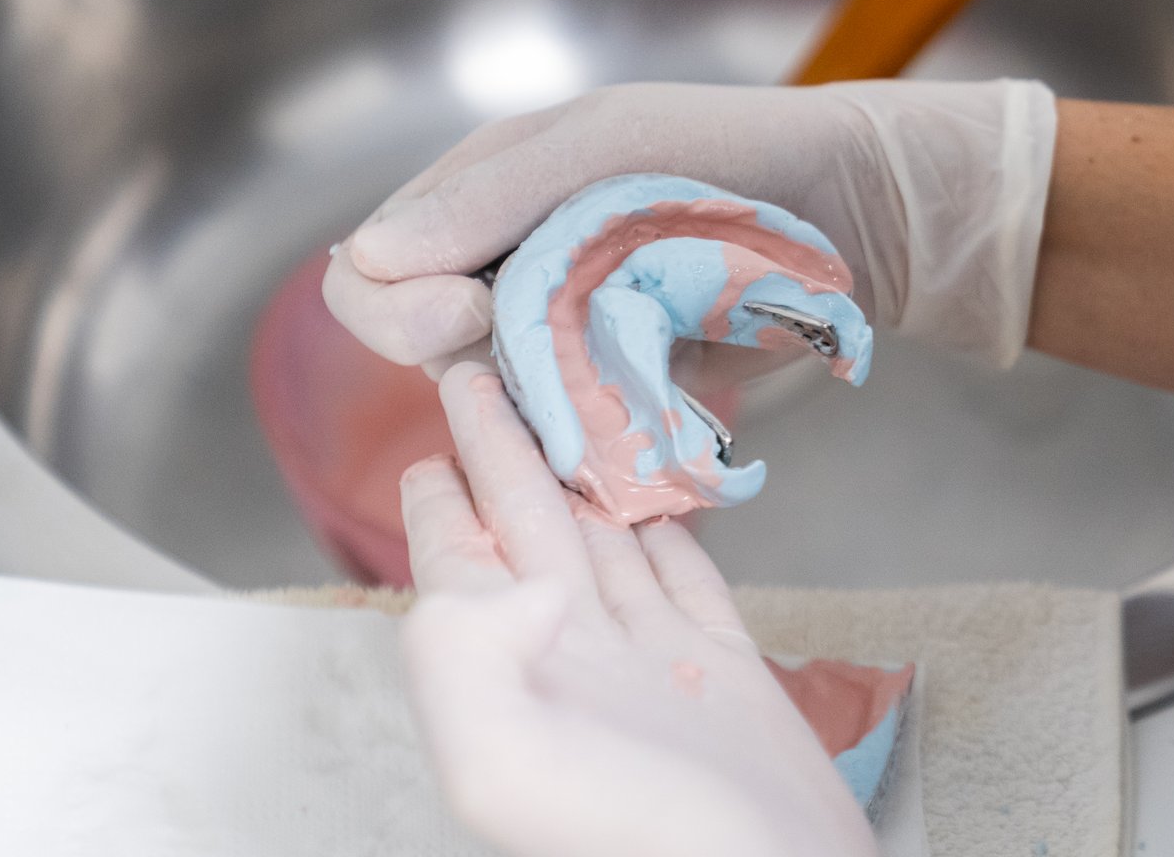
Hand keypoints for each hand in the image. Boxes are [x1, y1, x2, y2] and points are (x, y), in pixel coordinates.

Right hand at [324, 80, 1056, 376]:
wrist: (847, 214)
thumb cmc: (725, 154)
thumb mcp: (605, 145)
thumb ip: (490, 196)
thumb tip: (364, 258)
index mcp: (479, 195)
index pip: (371, 270)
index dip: (395, 306)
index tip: (468, 311)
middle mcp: (502, 268)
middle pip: (420, 346)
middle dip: (466, 358)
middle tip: (549, 344)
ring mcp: (557, 333)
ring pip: (493, 400)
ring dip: (536, 397)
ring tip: (622, 361)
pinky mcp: (612, 388)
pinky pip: (563, 432)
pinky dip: (584, 432)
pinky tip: (640, 405)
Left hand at [398, 361, 877, 856]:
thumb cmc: (645, 843)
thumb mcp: (501, 766)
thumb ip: (460, 660)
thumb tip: (504, 577)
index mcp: (514, 670)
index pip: (461, 551)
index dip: (447, 478)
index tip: (449, 393)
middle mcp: (574, 658)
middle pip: (530, 523)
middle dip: (508, 444)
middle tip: (499, 364)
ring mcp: (651, 665)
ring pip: (607, 540)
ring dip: (588, 472)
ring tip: (581, 405)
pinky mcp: (725, 674)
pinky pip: (688, 581)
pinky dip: (673, 532)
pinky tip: (661, 500)